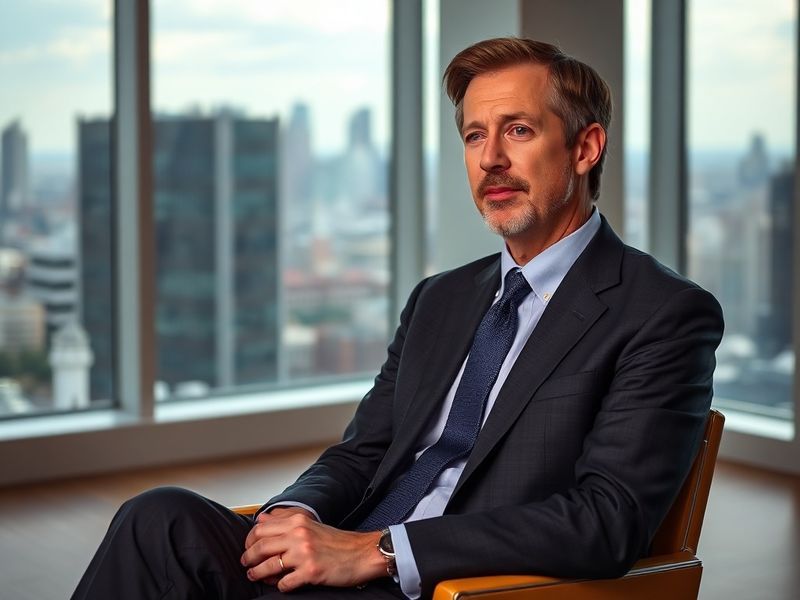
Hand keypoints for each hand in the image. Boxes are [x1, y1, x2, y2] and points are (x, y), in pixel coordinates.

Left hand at [241, 510, 385, 591]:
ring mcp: (305, 554)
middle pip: (260, 547)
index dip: (249, 541)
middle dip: (248, 558)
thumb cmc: (338, 541)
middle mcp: (299, 535)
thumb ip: (285, 520)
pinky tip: (282, 584)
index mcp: (298, 522)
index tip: (248, 548)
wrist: (363, 553)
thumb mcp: (310, 524)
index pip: (260, 529)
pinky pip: (285, 583)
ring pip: (268, 566)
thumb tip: (261, 519)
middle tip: (247, 564)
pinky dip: (279, 586)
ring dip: (258, 574)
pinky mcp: (311, 572)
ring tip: (255, 576)